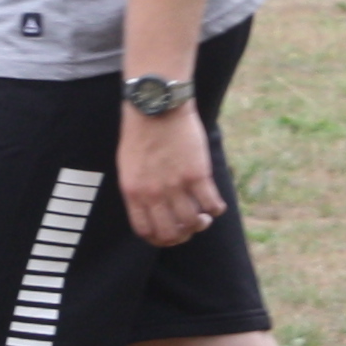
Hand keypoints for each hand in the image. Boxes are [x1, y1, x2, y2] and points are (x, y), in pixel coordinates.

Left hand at [117, 101, 221, 246]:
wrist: (157, 106)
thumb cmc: (141, 132)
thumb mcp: (128, 166)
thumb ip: (138, 190)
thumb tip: (151, 209)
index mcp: (133, 192)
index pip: (145, 231)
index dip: (159, 239)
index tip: (170, 235)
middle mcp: (153, 193)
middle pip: (170, 233)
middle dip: (182, 236)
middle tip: (189, 228)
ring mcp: (176, 185)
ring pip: (192, 222)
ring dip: (201, 224)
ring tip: (204, 217)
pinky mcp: (197, 175)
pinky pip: (211, 204)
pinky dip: (217, 209)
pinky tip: (216, 204)